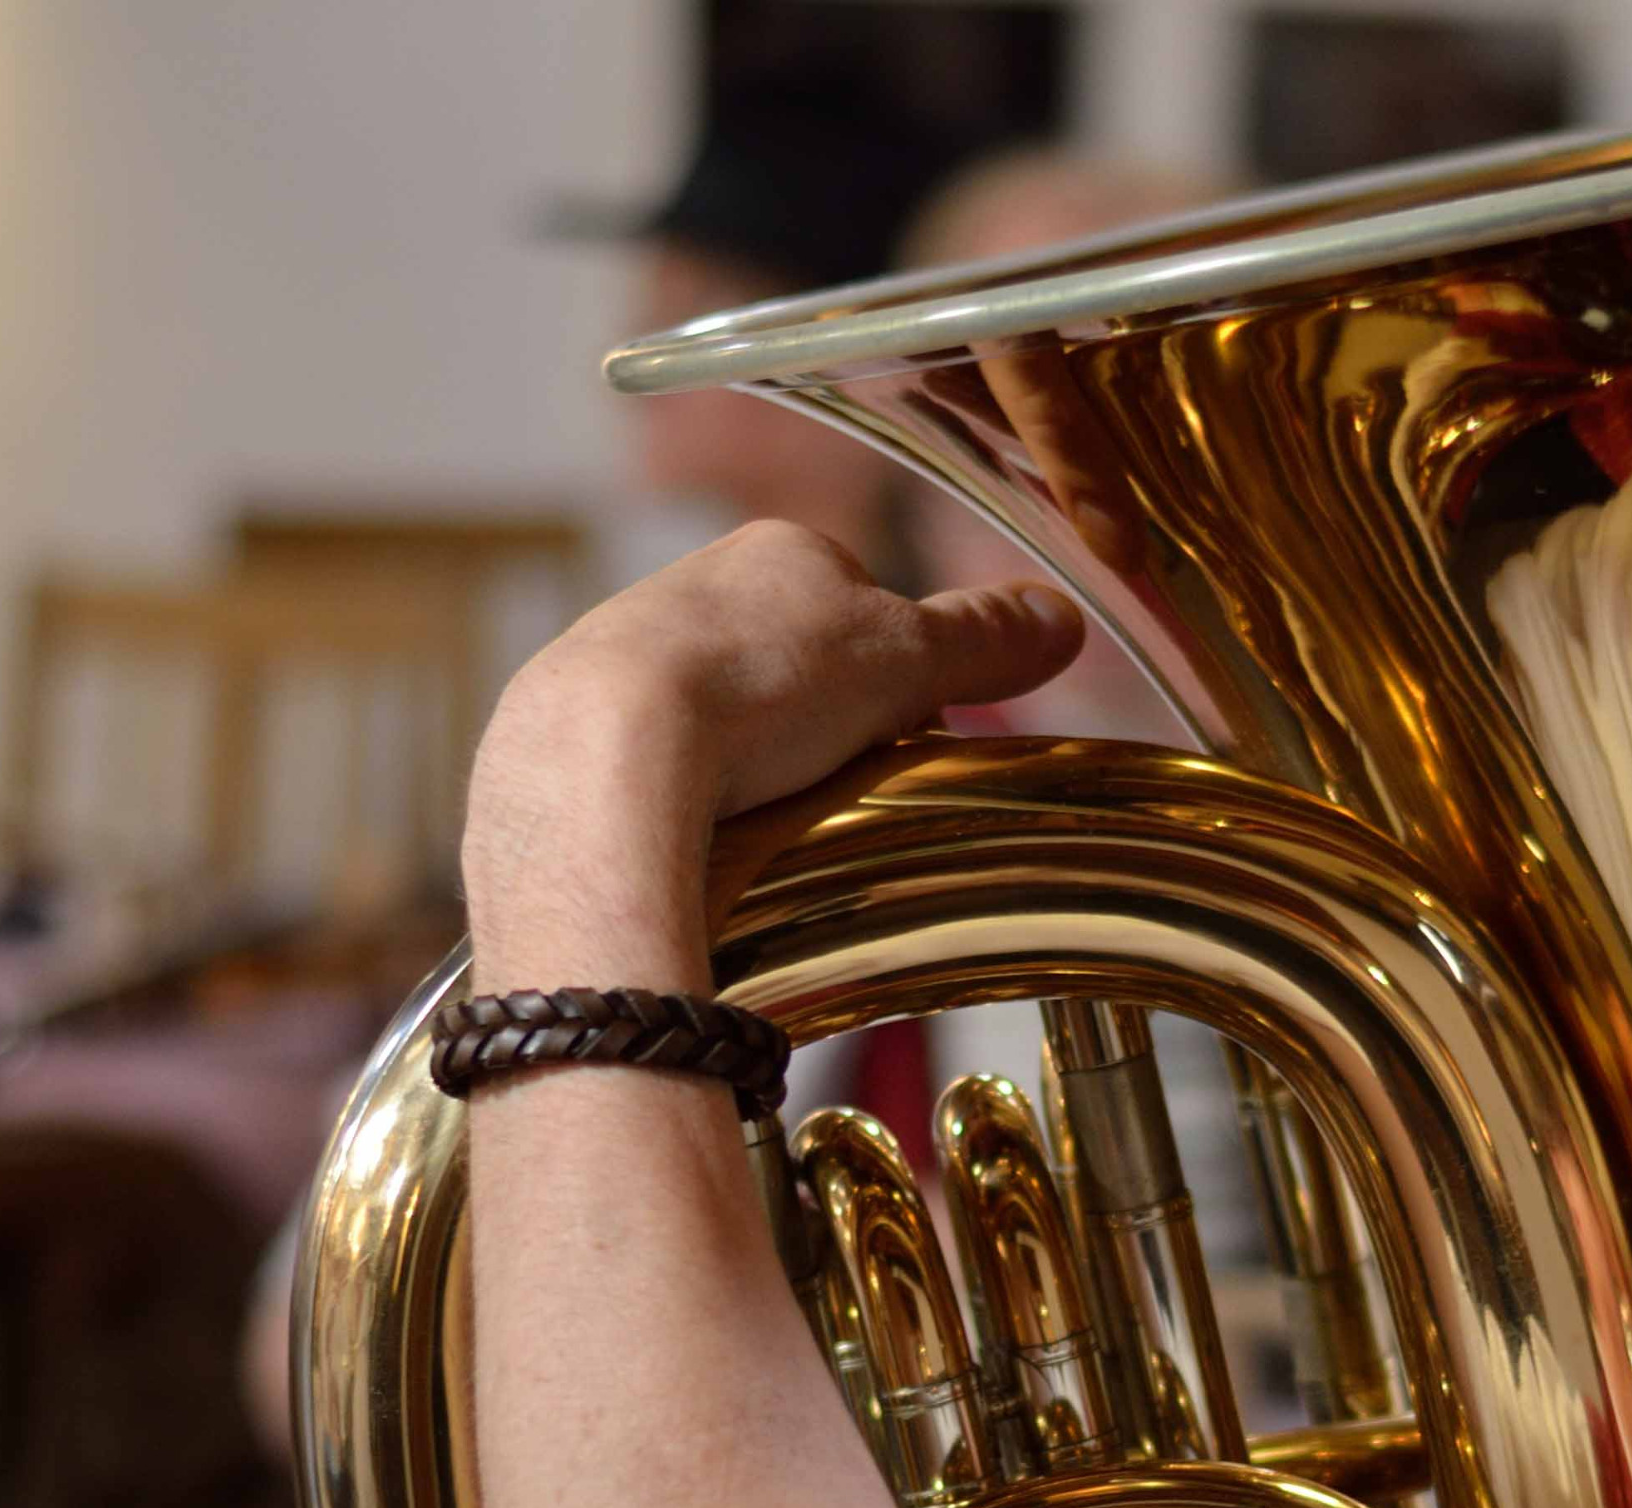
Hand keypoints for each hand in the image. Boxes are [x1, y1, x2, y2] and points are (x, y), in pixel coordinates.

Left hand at [460, 521, 1083, 989]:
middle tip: (841, 786)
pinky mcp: (568, 732)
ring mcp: (618, 656)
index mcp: (774, 553)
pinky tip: (696, 830)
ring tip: (767, 816)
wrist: (599, 752)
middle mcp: (687, 585)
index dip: (900, 683)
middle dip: (823, 726)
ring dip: (750, 763)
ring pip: (719, 716)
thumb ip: (982, 638)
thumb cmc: (759, 686)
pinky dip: (682, 797)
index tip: (906, 742)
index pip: (866, 610)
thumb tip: (1062, 620)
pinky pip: (649, 766)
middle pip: (792, 665)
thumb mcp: (903, 659)